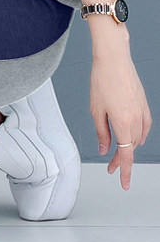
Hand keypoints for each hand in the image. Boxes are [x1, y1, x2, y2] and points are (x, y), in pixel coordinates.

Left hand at [89, 53, 151, 189]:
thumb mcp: (96, 109)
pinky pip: (144, 126)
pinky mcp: (144, 104)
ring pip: (138, 138)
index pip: (126, 155)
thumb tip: (105, 149)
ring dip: (128, 146)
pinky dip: (138, 135)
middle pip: (130, 148)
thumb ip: (102, 132)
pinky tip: (133, 137)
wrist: (114, 58)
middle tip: (110, 165)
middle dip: (121, 158)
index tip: (123, 183)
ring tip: (117, 151)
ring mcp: (143, 111)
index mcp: (124, 123)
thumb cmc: (102, 79)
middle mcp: (137, 120)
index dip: (124, 171)